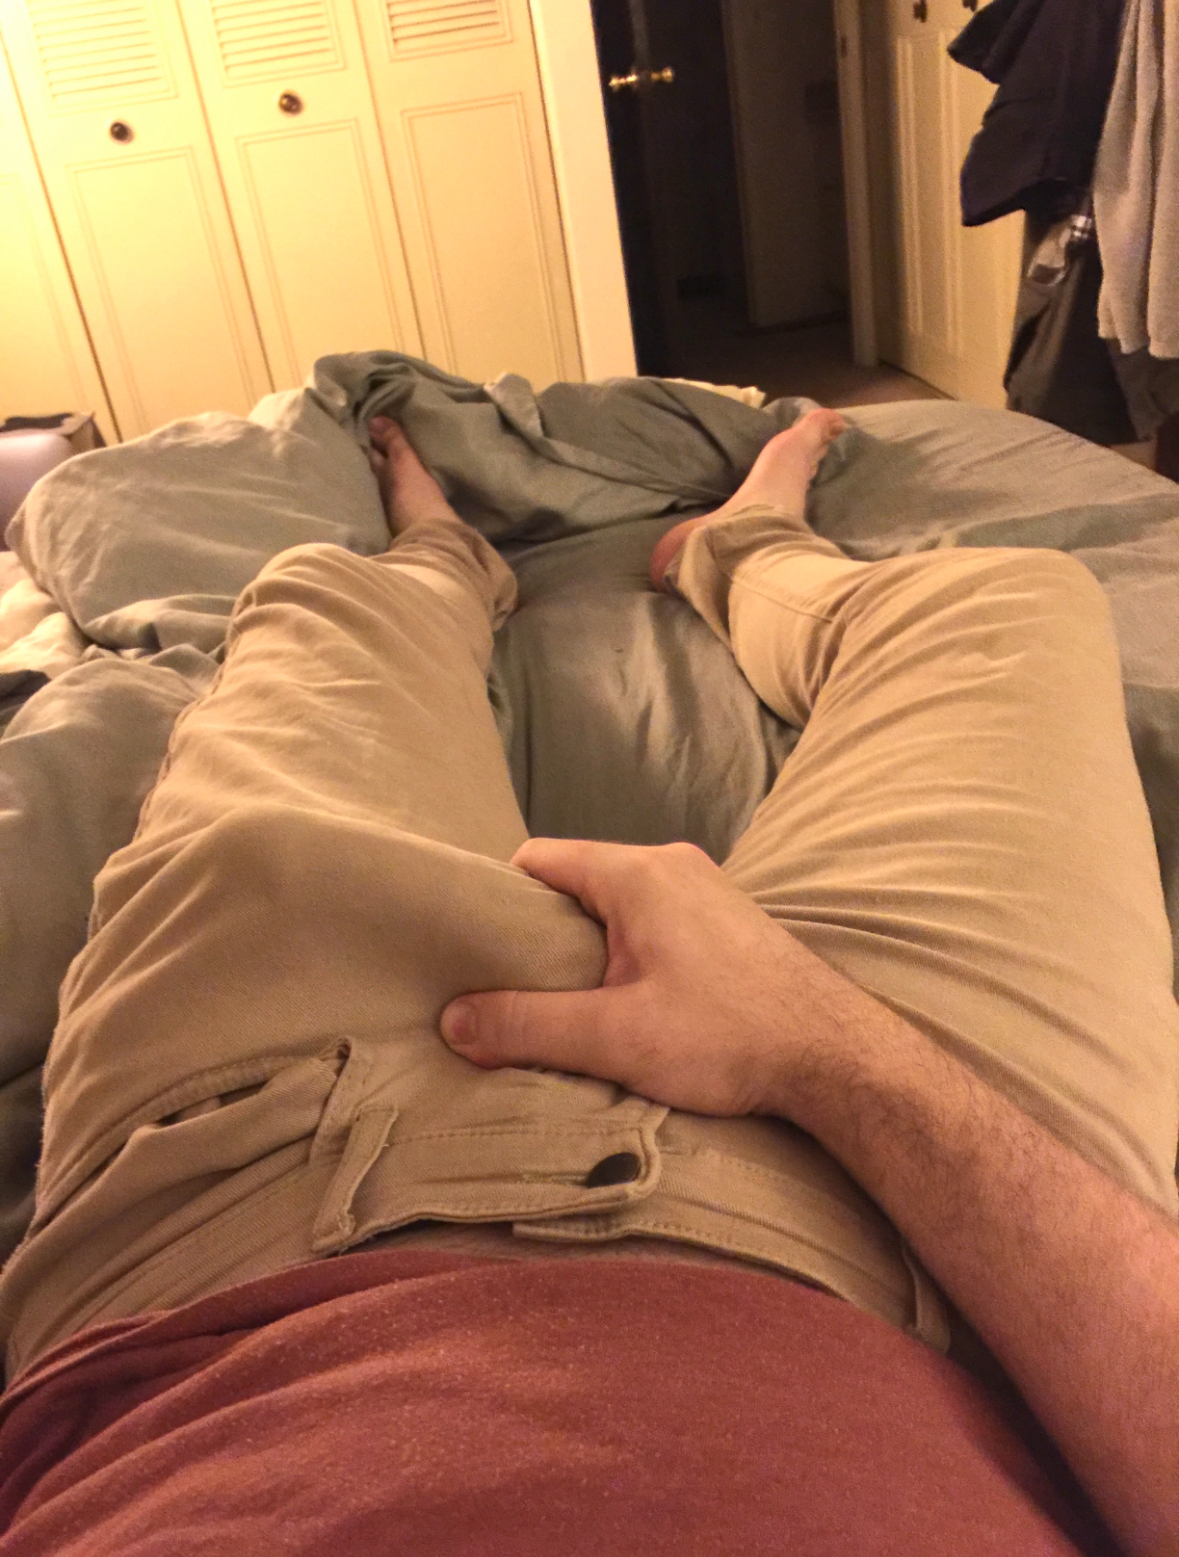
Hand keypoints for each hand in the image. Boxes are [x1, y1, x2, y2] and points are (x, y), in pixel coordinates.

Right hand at [439, 837, 866, 1120]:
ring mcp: (706, 887)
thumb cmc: (729, 1037)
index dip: (500, 904)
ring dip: (589, 949)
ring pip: (616, 903)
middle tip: (517, 992)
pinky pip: (654, 918)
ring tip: (572, 1007)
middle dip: (543, 934)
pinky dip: (629, 952)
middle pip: (575, 881)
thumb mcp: (614, 1037)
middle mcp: (671, 863)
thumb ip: (525, 1024)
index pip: (537, 860)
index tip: (480, 955)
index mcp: (636, 872)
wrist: (838, 1057)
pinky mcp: (728, 919)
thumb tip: (452, 1021)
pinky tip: (631, 1004)